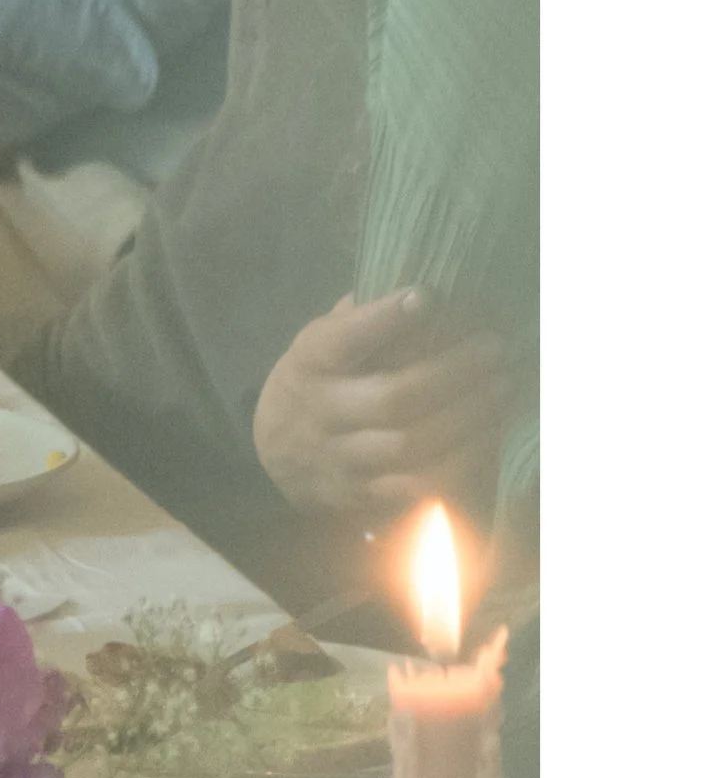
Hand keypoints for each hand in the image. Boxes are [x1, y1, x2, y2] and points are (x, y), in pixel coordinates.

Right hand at [252, 292, 514, 524]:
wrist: (275, 454)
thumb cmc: (318, 381)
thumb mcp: (322, 342)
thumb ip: (363, 318)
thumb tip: (427, 283)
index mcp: (310, 363)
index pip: (342, 339)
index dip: (383, 319)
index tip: (428, 296)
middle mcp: (320, 412)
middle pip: (392, 397)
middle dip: (453, 373)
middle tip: (495, 348)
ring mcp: (340, 458)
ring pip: (410, 444)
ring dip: (467, 417)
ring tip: (502, 387)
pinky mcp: (363, 494)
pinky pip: (418, 485)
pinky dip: (461, 461)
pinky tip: (489, 435)